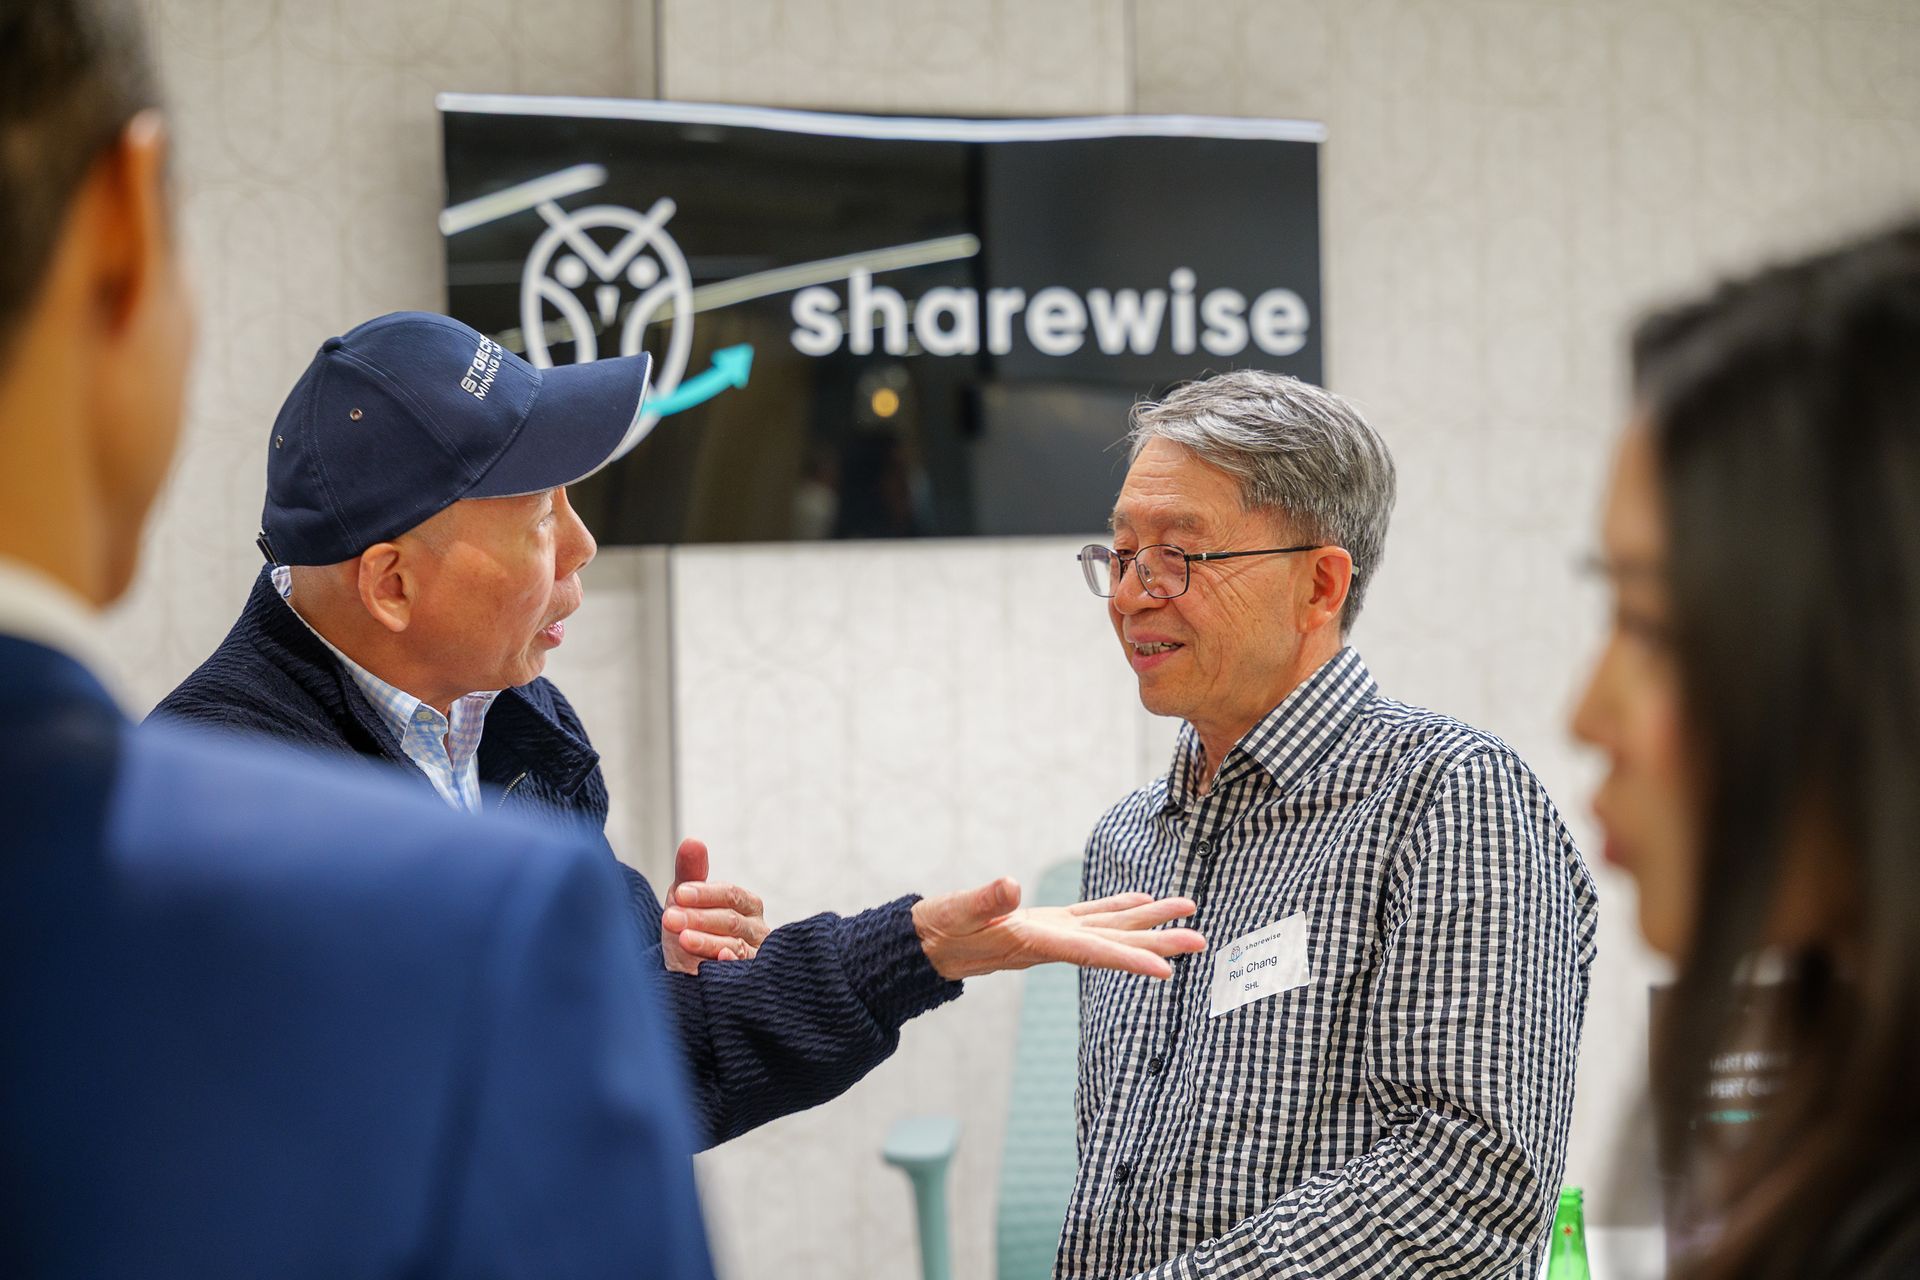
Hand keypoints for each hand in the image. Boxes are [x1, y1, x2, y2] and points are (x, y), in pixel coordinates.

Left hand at [660, 838, 769, 974]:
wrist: (686, 973)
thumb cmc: (690, 929)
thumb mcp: (686, 900)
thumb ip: (691, 871)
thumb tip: (693, 841)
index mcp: (747, 904)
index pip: (731, 894)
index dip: (706, 893)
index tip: (680, 894)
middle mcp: (756, 929)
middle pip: (731, 920)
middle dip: (699, 918)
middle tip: (671, 918)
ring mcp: (755, 956)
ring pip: (735, 947)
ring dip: (707, 942)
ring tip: (683, 938)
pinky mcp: (748, 980)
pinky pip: (741, 972)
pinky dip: (729, 965)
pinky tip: (716, 960)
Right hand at [911, 877, 1204, 981]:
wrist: (922, 946)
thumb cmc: (938, 930)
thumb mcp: (956, 912)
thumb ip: (984, 900)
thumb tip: (1010, 884)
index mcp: (1037, 943)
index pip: (1092, 955)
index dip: (1130, 961)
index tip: (1167, 972)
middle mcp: (1053, 943)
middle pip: (1115, 945)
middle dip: (1158, 944)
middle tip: (1201, 940)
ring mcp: (1051, 933)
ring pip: (1110, 928)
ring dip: (1149, 922)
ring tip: (1188, 912)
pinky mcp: (1044, 922)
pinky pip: (1089, 915)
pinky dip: (1117, 907)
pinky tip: (1140, 898)